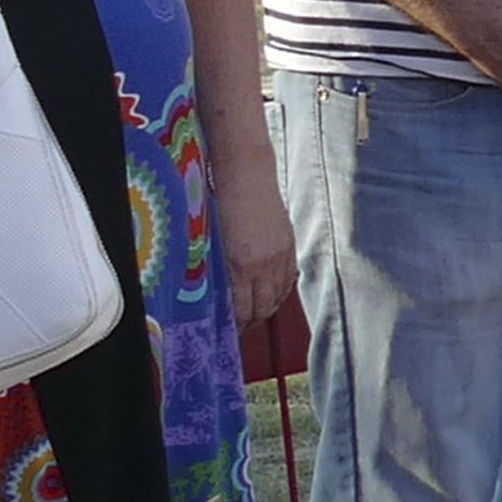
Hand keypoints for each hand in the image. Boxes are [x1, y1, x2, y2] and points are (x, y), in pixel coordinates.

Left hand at [209, 165, 295, 335]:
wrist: (246, 172)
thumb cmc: (219, 200)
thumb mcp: (212, 240)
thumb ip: (218, 270)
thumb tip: (218, 294)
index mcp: (241, 265)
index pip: (242, 309)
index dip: (236, 325)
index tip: (229, 330)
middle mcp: (265, 264)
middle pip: (264, 308)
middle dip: (252, 321)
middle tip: (241, 327)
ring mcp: (281, 255)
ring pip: (279, 296)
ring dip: (268, 308)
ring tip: (257, 314)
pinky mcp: (289, 245)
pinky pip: (290, 279)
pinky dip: (282, 291)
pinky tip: (273, 294)